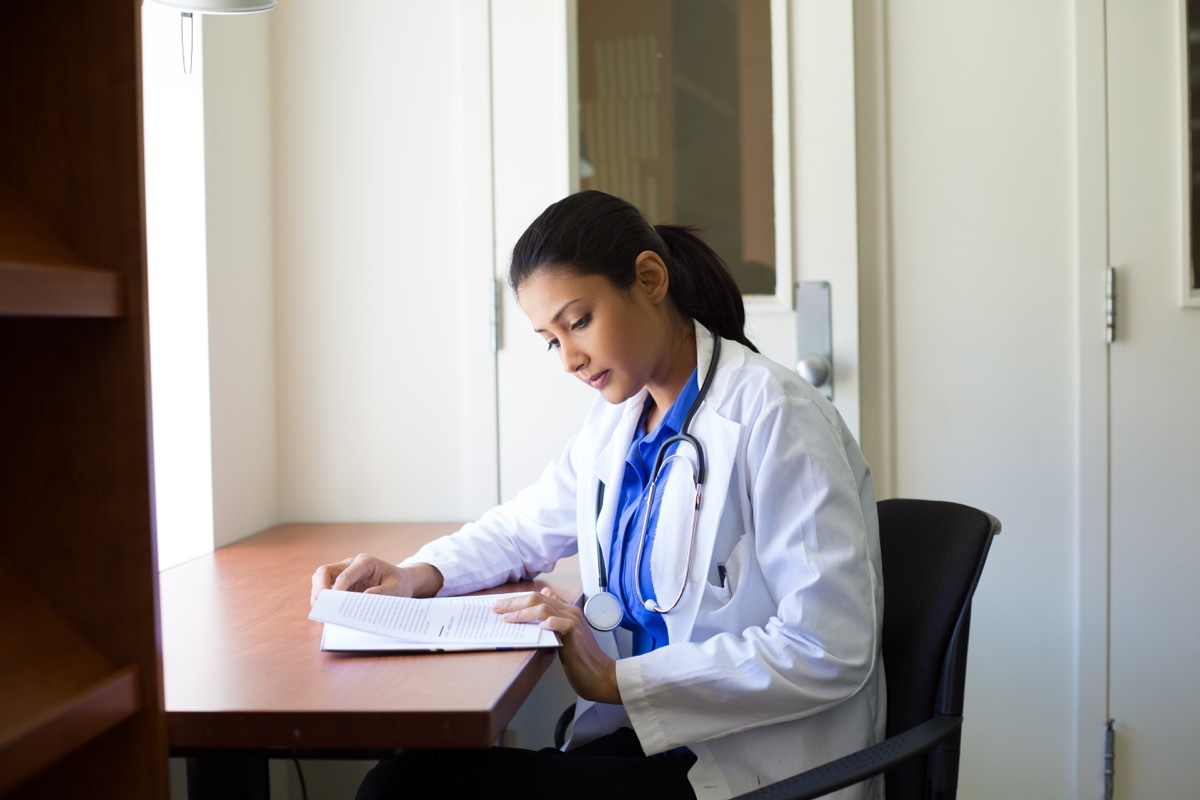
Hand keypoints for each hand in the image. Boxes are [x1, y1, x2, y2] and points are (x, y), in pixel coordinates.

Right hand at [310, 555, 442, 605]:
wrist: (401, 582)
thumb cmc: (399, 583)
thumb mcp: (396, 589)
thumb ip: (381, 593)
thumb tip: (362, 600)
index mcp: (365, 562)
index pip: (345, 574)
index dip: (337, 589)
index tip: (334, 603)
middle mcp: (350, 564)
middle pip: (324, 571)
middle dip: (319, 588)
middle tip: (321, 606)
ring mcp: (343, 573)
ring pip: (320, 579)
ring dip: (317, 595)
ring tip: (321, 612)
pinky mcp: (340, 583)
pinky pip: (325, 589)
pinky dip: (322, 600)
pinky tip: (325, 613)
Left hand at [492, 588, 620, 704]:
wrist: (600, 675)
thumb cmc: (582, 658)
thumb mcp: (567, 634)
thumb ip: (556, 616)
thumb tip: (545, 595)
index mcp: (567, 610)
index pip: (539, 597)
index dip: (518, 600)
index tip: (501, 605)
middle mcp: (570, 612)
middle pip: (537, 599)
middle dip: (513, 603)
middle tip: (496, 608)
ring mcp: (573, 623)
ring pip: (544, 608)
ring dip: (522, 612)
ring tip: (506, 619)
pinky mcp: (575, 637)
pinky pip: (561, 624)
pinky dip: (549, 623)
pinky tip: (538, 626)